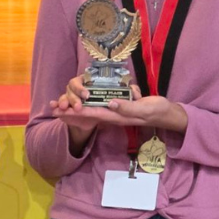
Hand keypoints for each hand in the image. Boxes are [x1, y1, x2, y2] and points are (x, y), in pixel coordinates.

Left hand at [52, 81, 187, 151]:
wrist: (166, 113)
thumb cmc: (156, 111)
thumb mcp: (144, 108)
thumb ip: (128, 107)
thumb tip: (110, 104)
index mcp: (117, 115)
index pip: (92, 114)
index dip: (76, 112)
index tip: (62, 111)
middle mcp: (113, 114)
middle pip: (87, 113)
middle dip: (70, 111)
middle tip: (53, 109)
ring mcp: (115, 110)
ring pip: (91, 109)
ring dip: (75, 108)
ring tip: (59, 106)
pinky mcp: (119, 105)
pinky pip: (100, 105)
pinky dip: (87, 104)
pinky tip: (79, 102)